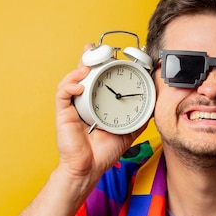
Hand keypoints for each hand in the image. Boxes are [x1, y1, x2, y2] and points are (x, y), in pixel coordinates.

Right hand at [53, 45, 148, 190]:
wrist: (90, 168)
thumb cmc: (104, 152)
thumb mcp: (128, 132)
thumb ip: (139, 119)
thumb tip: (152, 107)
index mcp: (96, 103)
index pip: (97, 80)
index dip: (100, 65)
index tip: (109, 54)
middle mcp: (83, 102)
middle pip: (83, 75)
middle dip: (88, 59)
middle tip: (94, 48)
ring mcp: (72, 106)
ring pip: (71, 80)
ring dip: (79, 68)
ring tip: (88, 62)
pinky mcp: (63, 113)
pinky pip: (63, 94)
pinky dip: (70, 86)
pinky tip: (80, 85)